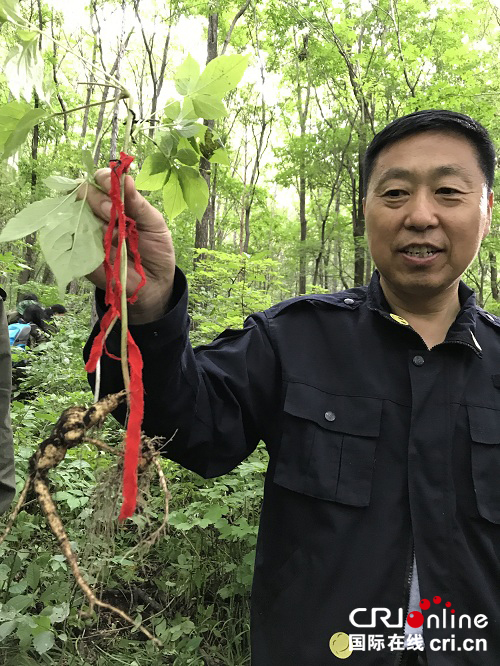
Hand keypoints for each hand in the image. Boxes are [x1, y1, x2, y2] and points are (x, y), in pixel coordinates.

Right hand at [78, 169, 175, 323]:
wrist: (154, 282)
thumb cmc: (155, 248)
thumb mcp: (154, 223)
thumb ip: (138, 203)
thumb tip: (126, 178)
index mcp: (117, 202)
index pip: (102, 182)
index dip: (103, 178)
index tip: (110, 181)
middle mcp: (99, 214)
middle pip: (85, 195)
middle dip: (98, 199)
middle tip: (113, 212)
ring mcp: (89, 233)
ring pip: (77, 215)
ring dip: (93, 220)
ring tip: (112, 232)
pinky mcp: (83, 253)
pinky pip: (74, 242)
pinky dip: (85, 240)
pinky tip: (100, 245)